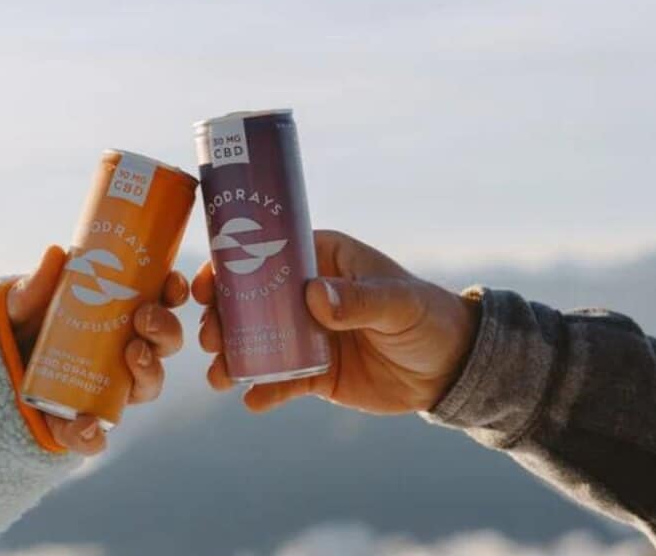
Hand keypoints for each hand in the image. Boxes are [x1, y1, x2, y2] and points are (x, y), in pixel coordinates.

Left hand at [6, 245, 187, 454]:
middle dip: (165, 330)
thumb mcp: (26, 301)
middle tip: (144, 317)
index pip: (161, 303)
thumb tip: (56, 254)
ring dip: (149, 371)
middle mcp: (127, 352)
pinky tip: (86, 425)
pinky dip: (94, 435)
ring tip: (132, 355)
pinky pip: (98, 435)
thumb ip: (37, 285)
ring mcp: (111, 388)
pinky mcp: (82, 421)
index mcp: (123, 316)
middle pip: (164, 344)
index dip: (174, 293)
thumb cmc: (24, 323)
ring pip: (148, 385)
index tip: (171, 283)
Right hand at [194, 230, 479, 414]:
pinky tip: (252, 401)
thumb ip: (359, 300)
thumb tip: (314, 296)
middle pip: (249, 301)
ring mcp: (306, 334)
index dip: (230, 265)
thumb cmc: (427, 317)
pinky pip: (280, 381)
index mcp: (323, 259)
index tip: (207, 285)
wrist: (449, 370)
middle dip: (221, 318)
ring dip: (232, 356)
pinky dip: (263, 391)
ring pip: (257, 342)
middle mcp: (306, 294)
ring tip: (219, 375)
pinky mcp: (314, 372)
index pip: (267, 254)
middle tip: (208, 336)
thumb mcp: (397, 303)